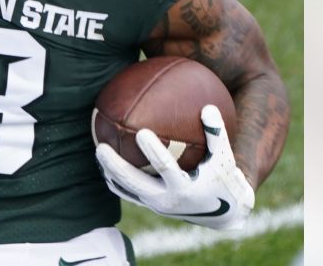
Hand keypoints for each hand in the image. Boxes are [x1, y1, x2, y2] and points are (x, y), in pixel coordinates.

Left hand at [96, 104, 254, 229]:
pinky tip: (106, 164)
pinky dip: (117, 180)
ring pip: (126, 190)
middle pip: (134, 182)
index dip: (153, 151)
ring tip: (98, 152)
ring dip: (110, 173)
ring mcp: (156, 205)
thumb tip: (209, 107)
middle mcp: (166, 199)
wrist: (222, 215)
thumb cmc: (224, 180)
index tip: (141, 132)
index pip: (164, 168)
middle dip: (116, 165)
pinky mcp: (151, 207)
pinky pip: (129, 193)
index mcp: (184, 188)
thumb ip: (216, 135)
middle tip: (101, 147)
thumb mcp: (224, 159)